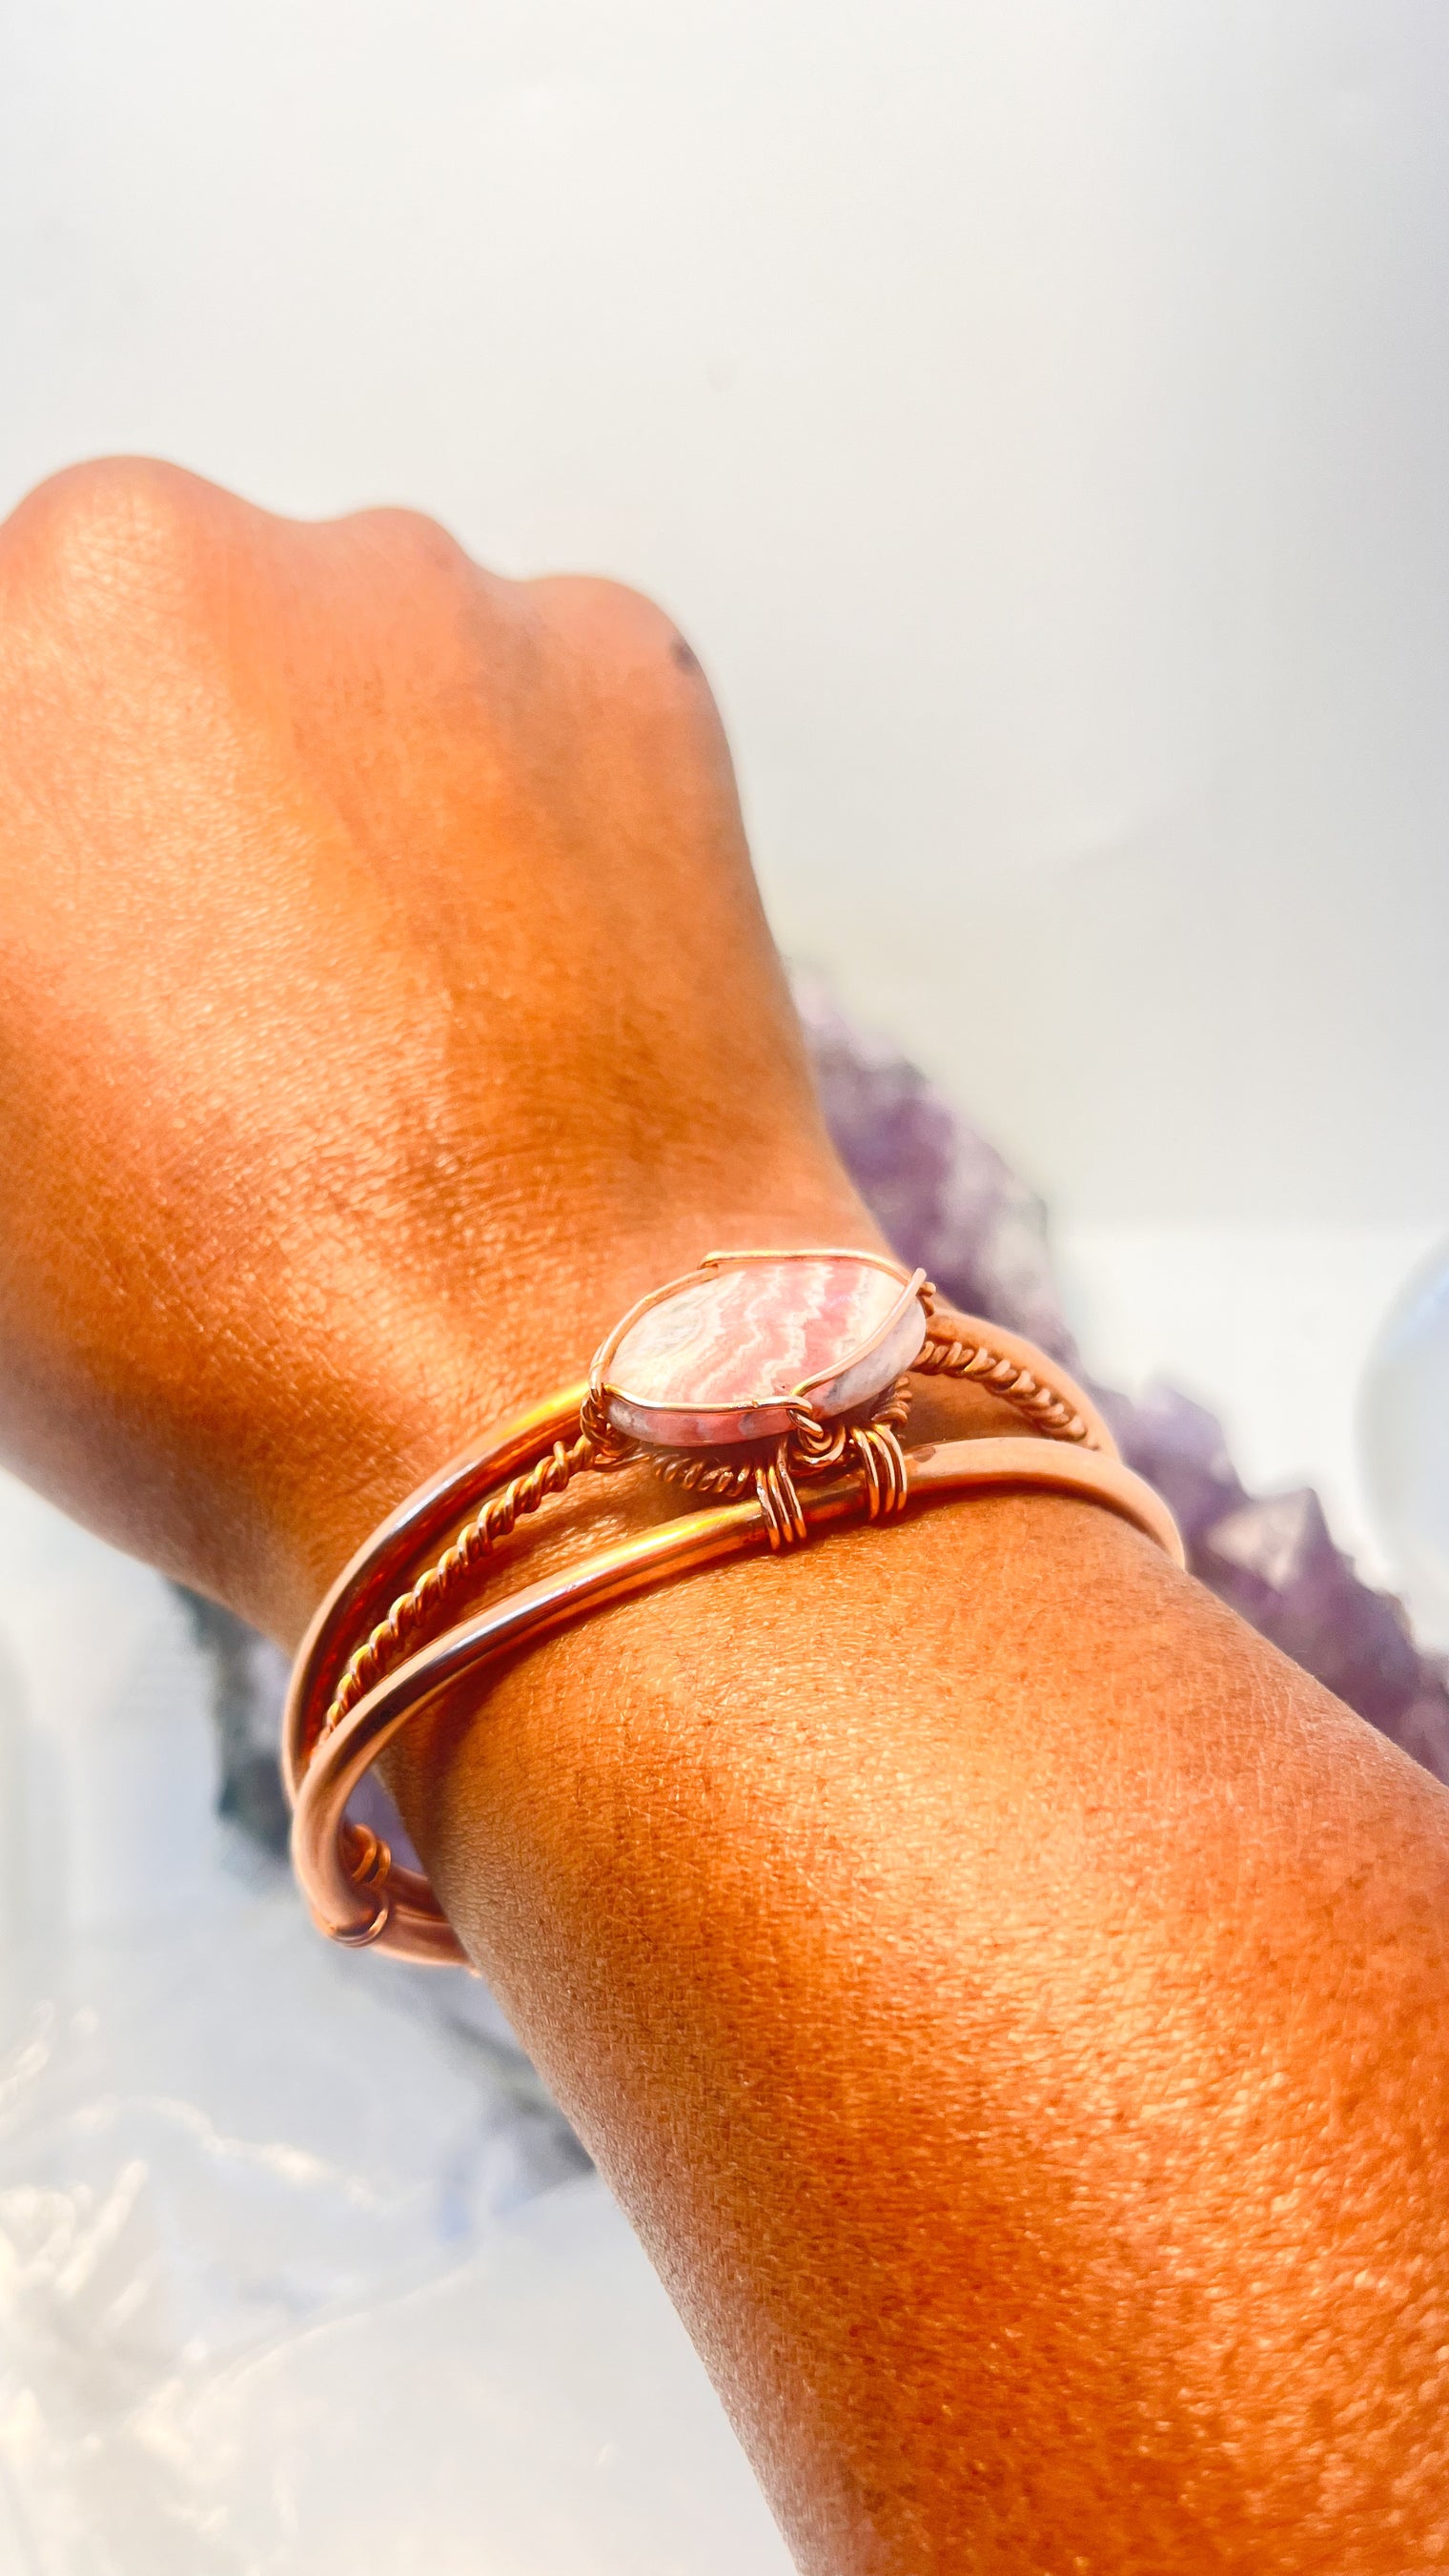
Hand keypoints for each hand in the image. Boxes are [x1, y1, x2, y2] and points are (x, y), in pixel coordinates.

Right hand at [0, 458, 867, 1634]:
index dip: (52, 892)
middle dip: (162, 798)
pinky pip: (527, 702)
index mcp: (6, 656)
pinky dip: (515, 809)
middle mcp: (180, 551)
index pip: (13, 736)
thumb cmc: (198, 1323)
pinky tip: (513, 990)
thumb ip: (14, 950)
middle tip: (216, 1005)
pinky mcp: (623, 660)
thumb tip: (68, 906)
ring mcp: (427, 588)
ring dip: (338, 796)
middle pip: (147, 653)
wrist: (545, 1410)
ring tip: (384, 1024)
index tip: (95, 979)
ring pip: (345, 667)